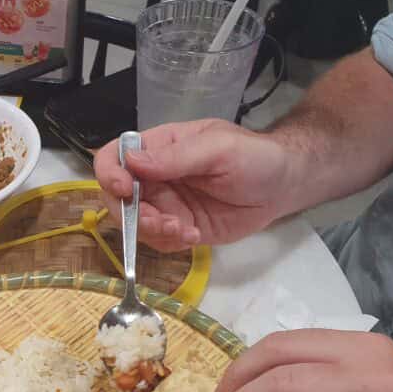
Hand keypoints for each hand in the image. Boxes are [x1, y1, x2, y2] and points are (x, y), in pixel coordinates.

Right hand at [93, 119, 294, 252]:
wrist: (282, 187)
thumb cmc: (255, 157)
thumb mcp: (218, 150)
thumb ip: (176, 157)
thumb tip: (132, 162)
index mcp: (159, 148)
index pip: (114, 156)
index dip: (110, 174)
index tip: (125, 190)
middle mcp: (155, 176)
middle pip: (117, 197)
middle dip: (134, 215)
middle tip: (163, 223)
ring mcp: (165, 204)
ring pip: (135, 224)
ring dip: (154, 232)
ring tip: (185, 230)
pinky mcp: (177, 227)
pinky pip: (157, 241)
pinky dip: (171, 243)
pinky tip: (195, 235)